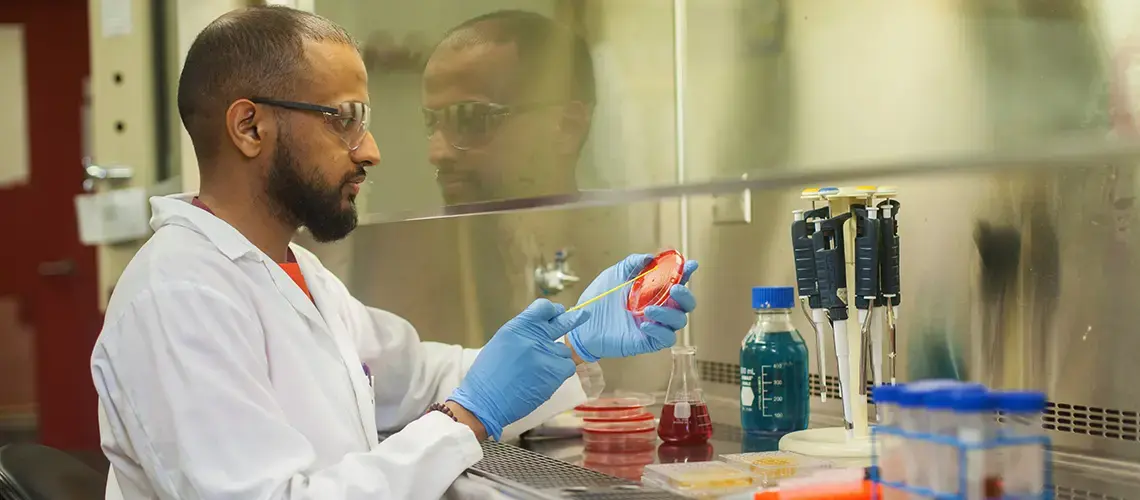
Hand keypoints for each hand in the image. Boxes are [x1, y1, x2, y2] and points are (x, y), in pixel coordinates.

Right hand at [449, 299, 589, 440]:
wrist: (485, 402)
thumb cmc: (488, 376)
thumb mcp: (501, 344)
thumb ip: (522, 335)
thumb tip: (541, 331)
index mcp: (517, 327)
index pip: (543, 308)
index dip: (553, 311)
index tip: (558, 313)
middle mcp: (533, 337)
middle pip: (562, 322)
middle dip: (573, 319)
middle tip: (583, 316)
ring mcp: (546, 354)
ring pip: (564, 351)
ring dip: (557, 358)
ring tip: (540, 371)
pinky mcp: (555, 372)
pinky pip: (568, 367)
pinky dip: (561, 373)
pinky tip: (547, 379)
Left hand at [567, 254, 697, 361]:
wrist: (582, 323)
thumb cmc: (598, 299)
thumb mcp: (614, 275)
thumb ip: (632, 263)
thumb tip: (650, 257)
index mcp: (654, 290)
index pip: (677, 281)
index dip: (687, 273)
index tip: (691, 265)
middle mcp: (659, 307)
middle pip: (686, 304)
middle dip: (685, 296)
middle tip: (674, 289)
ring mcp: (655, 325)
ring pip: (679, 321)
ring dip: (668, 314)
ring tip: (648, 309)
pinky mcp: (648, 341)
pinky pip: (666, 339)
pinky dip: (660, 331)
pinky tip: (644, 324)